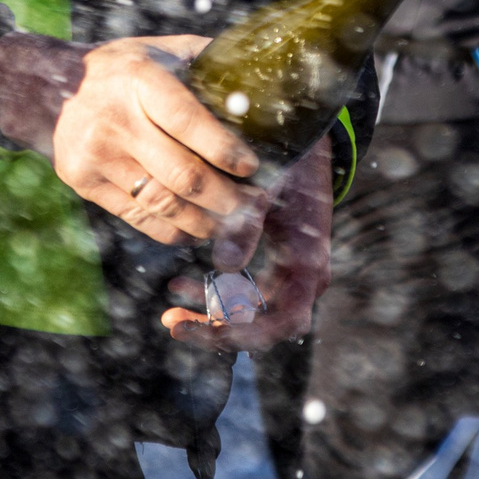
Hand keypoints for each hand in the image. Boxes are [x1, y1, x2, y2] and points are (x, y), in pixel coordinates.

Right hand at [0, 31, 257, 243]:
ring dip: (205, 221)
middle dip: (227, 197)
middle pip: (182, 174)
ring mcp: (95, 154)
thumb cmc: (127, 67)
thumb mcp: (162, 49)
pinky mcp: (83, 182)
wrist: (53, 85)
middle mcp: (114, 118)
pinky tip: (195, 228)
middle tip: (254, 204)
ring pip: (163, 203)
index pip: (188, 121)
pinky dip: (173, 229)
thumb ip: (207, 61)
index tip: (252, 166)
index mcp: (139, 79)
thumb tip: (262, 78)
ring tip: (231, 222)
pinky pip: (139, 216)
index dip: (224, 149)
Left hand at [163, 135, 331, 351]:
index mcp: (307, 264)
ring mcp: (294, 276)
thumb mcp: (264, 191)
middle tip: (173, 324)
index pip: (281, 323)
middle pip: (264, 328)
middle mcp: (305, 279)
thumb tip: (223, 266)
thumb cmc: (286, 164)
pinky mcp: (280, 268)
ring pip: (253, 315)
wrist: (305, 144)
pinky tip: (182, 286)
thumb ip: (245, 226)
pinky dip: (218, 295)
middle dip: (217, 330)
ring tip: (171, 309)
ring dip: (212, 315)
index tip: (201, 330)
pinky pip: (249, 296)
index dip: (242, 334)